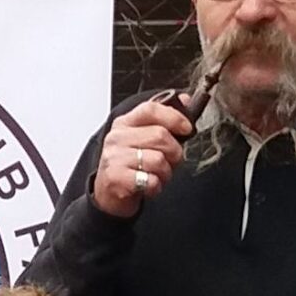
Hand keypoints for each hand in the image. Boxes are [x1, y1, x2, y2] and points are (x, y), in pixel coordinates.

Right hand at [89, 96, 195, 217]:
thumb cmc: (130, 166)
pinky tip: (149, 186)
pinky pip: (150, 180)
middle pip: (160, 135)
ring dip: (165, 172)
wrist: (108, 194)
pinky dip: (156, 186)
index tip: (186, 128)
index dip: (173, 117)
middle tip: (171, 161)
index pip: (151, 109)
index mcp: (125, 123)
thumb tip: (186, 100)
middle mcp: (117, 137)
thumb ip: (164, 120)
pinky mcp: (115, 178)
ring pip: (158, 160)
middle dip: (174, 152)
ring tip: (157, 175)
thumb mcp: (144, 139)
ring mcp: (114, 158)